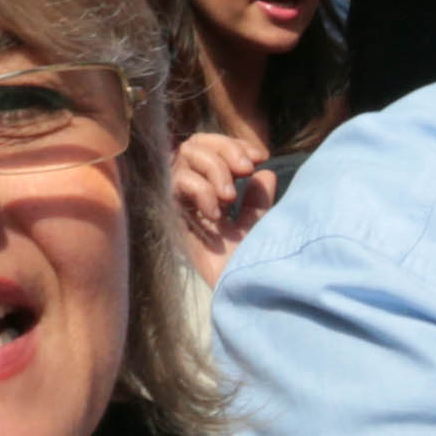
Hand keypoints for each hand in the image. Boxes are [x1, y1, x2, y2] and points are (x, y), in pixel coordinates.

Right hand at [169, 128, 278, 266]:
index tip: (260, 157)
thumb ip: (258, 199)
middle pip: (195, 145)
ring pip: (184, 158)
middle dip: (224, 150)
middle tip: (245, 170)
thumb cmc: (252, 262)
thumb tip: (263, 173)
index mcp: (214, 193)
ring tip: (230, 197)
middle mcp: (194, 194)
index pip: (212, 149)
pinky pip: (178, 184)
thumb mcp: (258, 224)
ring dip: (214, 169)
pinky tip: (216, 214)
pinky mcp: (172, 215)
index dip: (233, 145)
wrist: (243, 290)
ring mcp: (182, 204)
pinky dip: (200, 190)